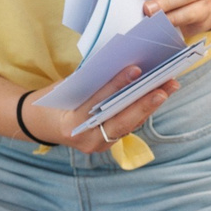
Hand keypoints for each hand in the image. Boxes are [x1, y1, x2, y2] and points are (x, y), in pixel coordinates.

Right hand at [18, 69, 177, 153]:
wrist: (40, 124)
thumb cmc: (54, 100)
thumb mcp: (67, 88)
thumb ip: (91, 82)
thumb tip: (122, 65)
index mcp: (72, 125)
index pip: (98, 102)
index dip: (117, 85)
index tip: (136, 69)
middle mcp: (88, 140)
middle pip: (123, 120)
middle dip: (146, 102)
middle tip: (167, 85)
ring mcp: (100, 145)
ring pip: (130, 124)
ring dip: (151, 105)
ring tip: (169, 86)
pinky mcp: (109, 143)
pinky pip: (129, 126)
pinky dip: (143, 110)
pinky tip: (158, 95)